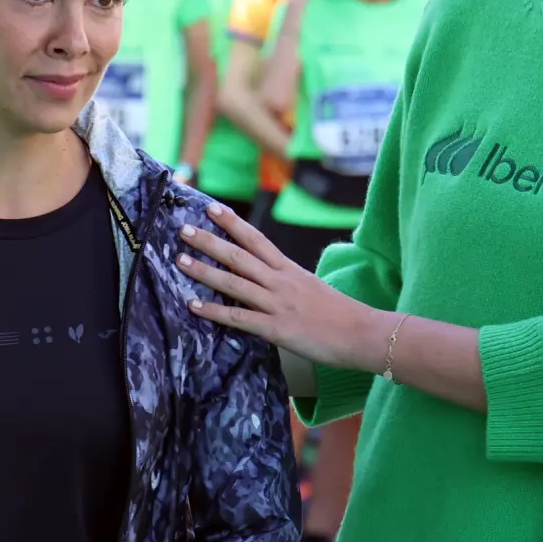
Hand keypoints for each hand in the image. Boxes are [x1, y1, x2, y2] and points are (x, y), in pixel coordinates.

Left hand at [175, 202, 390, 371]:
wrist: (362, 333)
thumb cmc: (342, 314)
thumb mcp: (313, 289)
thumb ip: (290, 283)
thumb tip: (270, 282)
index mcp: (290, 270)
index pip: (257, 239)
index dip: (232, 223)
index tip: (211, 208)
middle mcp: (281, 282)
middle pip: (239, 256)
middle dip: (209, 241)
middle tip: (184, 229)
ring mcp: (277, 304)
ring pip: (234, 283)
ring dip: (204, 271)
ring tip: (180, 260)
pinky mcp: (276, 329)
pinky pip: (238, 317)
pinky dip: (214, 311)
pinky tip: (193, 306)